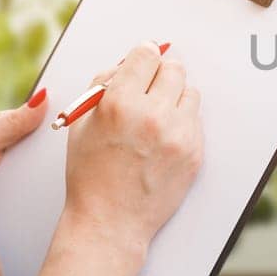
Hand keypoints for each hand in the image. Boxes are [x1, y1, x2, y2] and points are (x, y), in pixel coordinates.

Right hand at [61, 41, 204, 252]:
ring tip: (156, 118)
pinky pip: (196, 120)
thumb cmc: (91, 175)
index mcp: (119, 103)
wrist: (111, 222)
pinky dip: (182, 123)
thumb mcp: (81, 124)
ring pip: (190, 92)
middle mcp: (152, 115)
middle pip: (173, 68)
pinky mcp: (195, 152)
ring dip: (175, 98)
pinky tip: (163, 140)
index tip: (143, 61)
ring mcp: (178, 134)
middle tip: (150, 88)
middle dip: (160, 74)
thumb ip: (102, 85)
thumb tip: (128, 62)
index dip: (143, 56)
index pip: (146, 54)